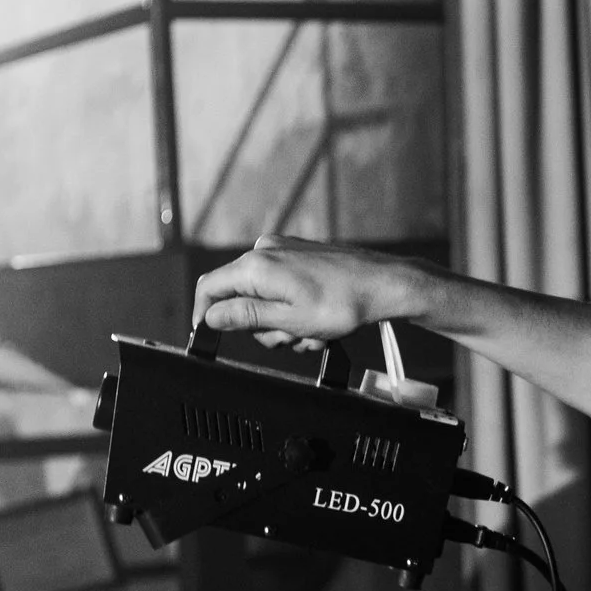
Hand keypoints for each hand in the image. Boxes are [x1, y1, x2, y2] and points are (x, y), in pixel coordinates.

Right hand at [192, 236, 431, 345]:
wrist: (385, 284)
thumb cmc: (344, 302)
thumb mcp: (289, 319)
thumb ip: (246, 316)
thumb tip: (211, 316)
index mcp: (257, 265)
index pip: (209, 288)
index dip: (205, 315)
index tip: (209, 336)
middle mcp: (266, 251)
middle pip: (239, 298)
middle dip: (263, 327)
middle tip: (290, 338)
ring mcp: (285, 252)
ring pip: (265, 299)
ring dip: (285, 324)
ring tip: (313, 332)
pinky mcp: (301, 257)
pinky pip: (284, 290)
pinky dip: (296, 311)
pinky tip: (320, 323)